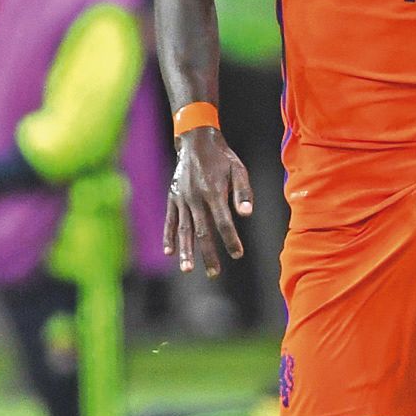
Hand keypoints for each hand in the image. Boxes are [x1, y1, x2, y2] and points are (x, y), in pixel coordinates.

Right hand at [164, 127, 252, 275]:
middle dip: (208, 254)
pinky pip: (170, 220)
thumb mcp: (238, 170)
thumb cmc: (222, 158)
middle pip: (202, 231)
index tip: (237, 254)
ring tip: (187, 269)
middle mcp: (195, 198)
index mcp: (213, 192)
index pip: (223, 222)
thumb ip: (243, 192)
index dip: (230, 240)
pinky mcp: (172, 198)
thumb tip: (246, 214)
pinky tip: (170, 252)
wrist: (195, 141)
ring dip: (186, 250)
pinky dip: (169, 236)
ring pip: (184, 229)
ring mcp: (181, 198)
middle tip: (214, 273)